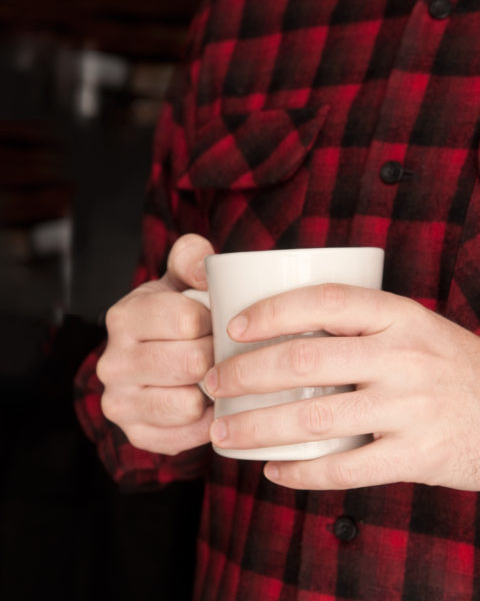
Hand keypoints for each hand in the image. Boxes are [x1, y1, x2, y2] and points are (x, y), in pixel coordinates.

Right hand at [97, 234, 214, 454]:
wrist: (156, 356)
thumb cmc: (177, 314)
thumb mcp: (181, 278)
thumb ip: (192, 258)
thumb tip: (208, 270)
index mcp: (124, 316)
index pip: (186, 320)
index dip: (214, 322)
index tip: (216, 322)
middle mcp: (112, 362)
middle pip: (191, 363)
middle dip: (217, 356)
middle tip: (221, 352)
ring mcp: (120, 403)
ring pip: (188, 404)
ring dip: (211, 391)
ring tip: (213, 377)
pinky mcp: (136, 435)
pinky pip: (187, 436)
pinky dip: (206, 421)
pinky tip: (207, 403)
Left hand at [204, 284, 479, 490]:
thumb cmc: (445, 364)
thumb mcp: (413, 326)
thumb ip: (360, 322)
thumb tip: (281, 323)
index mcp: (400, 316)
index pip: (326, 300)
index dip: (273, 310)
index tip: (233, 327)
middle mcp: (405, 357)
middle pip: (306, 361)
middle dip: (245, 373)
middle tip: (212, 383)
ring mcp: (411, 408)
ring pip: (314, 418)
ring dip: (256, 426)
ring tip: (222, 431)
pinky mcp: (416, 456)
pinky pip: (345, 468)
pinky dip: (300, 472)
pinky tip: (271, 469)